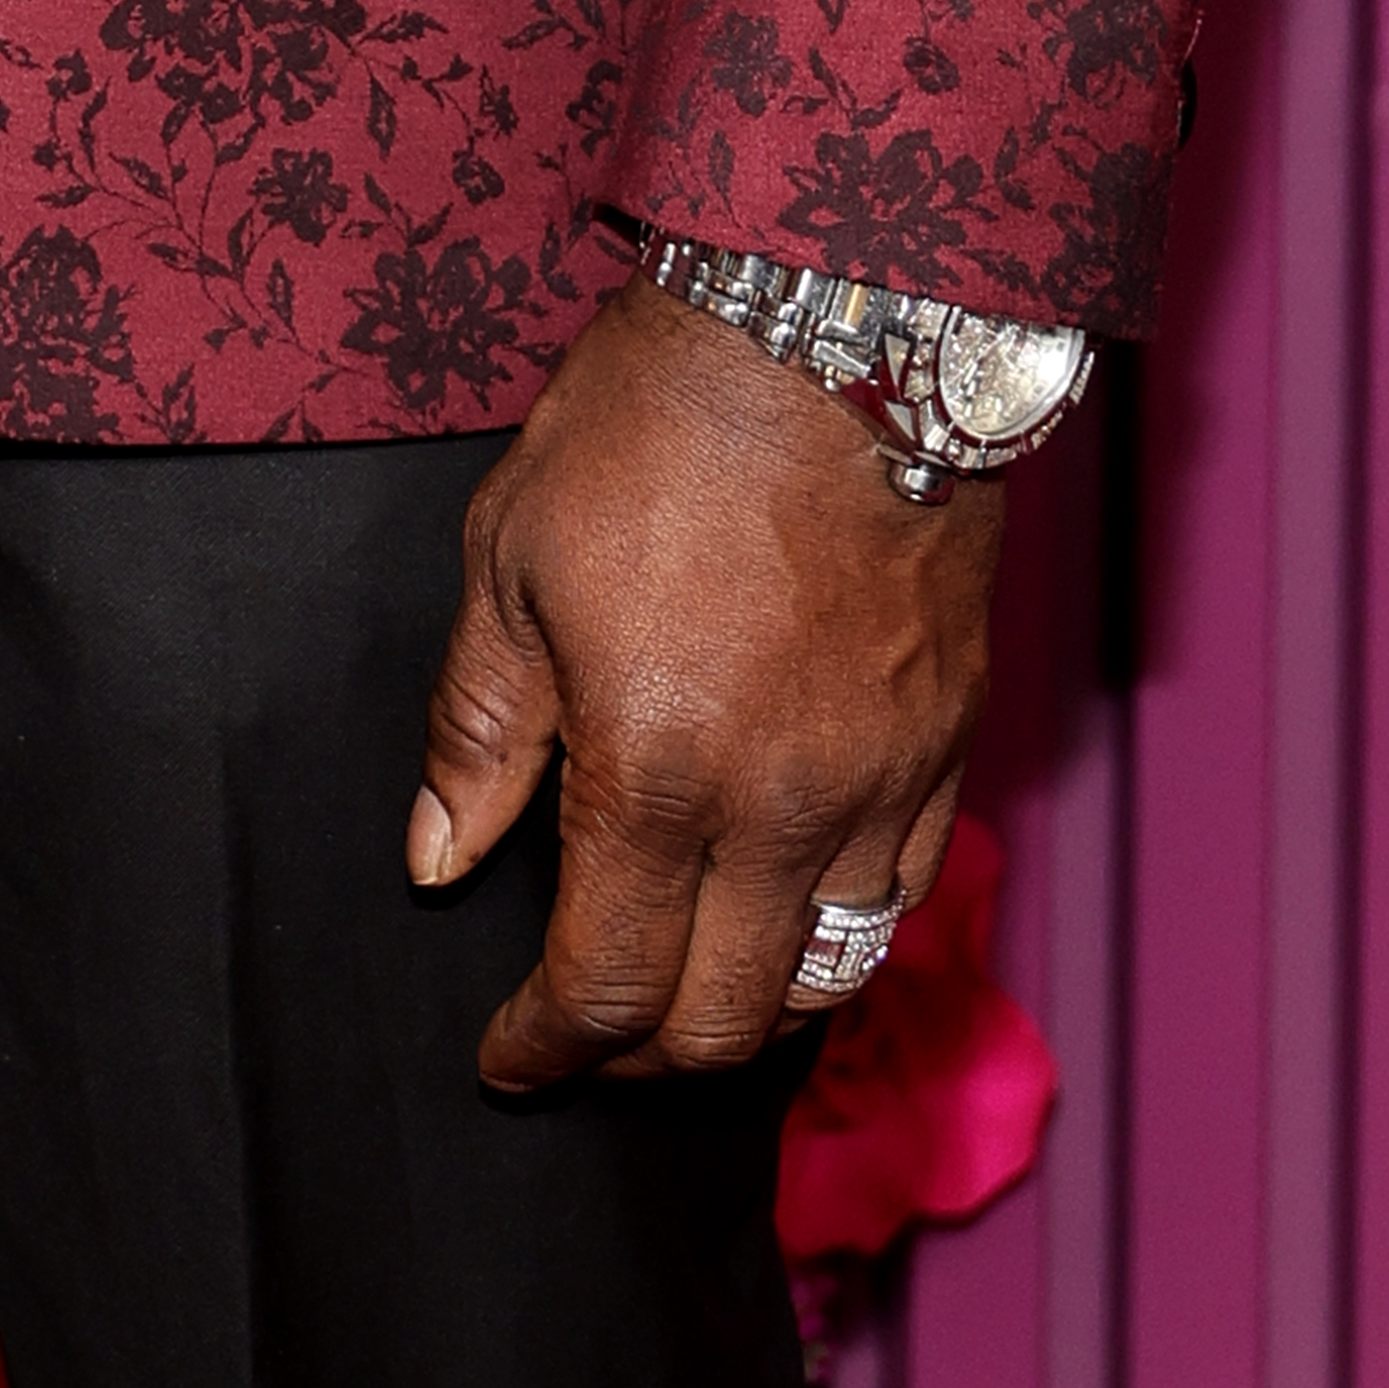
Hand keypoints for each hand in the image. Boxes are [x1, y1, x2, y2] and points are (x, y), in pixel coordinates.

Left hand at [410, 276, 1008, 1091]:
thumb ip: (480, 730)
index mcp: (655, 772)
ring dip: (745, 1015)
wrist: (839, 328)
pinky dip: (835, 937)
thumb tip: (440, 858)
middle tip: (585, 1039)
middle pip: (719, 1023)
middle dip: (637, 1058)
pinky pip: (899, 895)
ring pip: (825, 982)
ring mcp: (880, 782)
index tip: (507, 1059)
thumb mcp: (513, 559)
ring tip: (685, 991)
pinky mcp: (948, 741)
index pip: (604, 988)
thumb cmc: (659, 426)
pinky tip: (786, 911)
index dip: (545, 1050)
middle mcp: (780, 810)